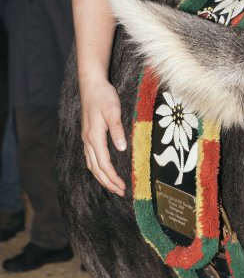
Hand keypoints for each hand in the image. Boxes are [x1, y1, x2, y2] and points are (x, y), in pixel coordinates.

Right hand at [81, 79, 126, 195]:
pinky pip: (90, 157)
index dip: (113, 177)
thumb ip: (117, 130)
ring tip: (113, 186)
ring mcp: (86, 138)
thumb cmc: (104, 96)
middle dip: (108, 182)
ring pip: (91, 164)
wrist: (91, 85)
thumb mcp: (113, 111)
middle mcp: (88, 140)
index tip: (123, 187)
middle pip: (96, 168)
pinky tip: (103, 171)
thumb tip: (120, 148)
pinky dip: (97, 168)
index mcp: (94, 136)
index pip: (104, 164)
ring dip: (102, 177)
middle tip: (120, 192)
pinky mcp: (88, 135)